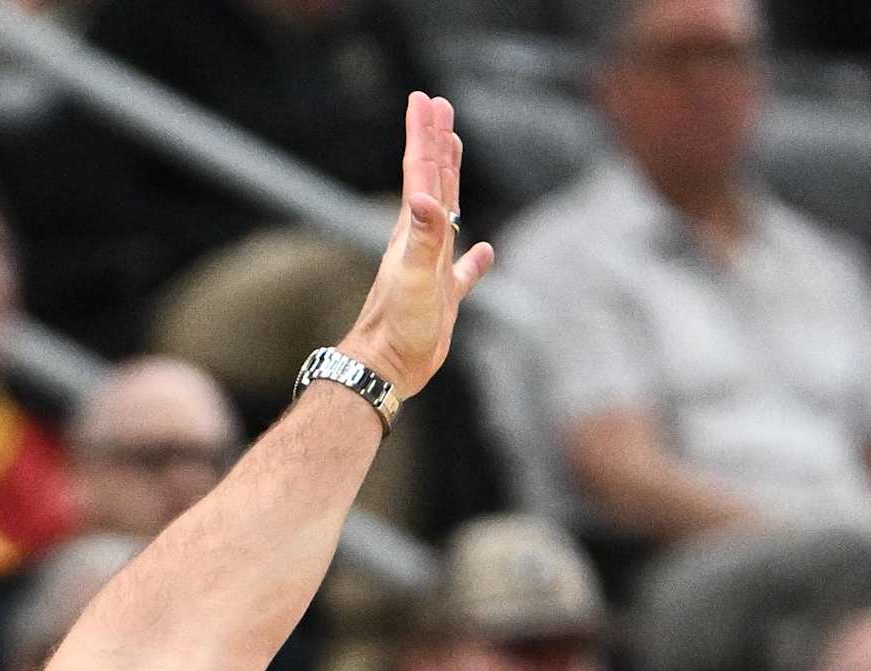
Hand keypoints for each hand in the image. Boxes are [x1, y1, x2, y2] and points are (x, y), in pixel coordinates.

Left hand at [339, 91, 494, 399]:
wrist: (386, 368)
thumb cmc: (396, 325)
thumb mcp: (413, 277)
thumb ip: (422, 236)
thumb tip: (423, 196)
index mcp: (414, 232)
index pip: (421, 172)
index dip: (425, 135)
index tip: (427, 101)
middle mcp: (420, 243)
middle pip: (431, 181)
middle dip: (435, 143)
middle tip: (438, 107)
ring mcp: (431, 268)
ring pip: (446, 213)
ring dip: (450, 181)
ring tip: (452, 153)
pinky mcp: (441, 299)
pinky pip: (462, 273)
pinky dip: (474, 260)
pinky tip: (484, 251)